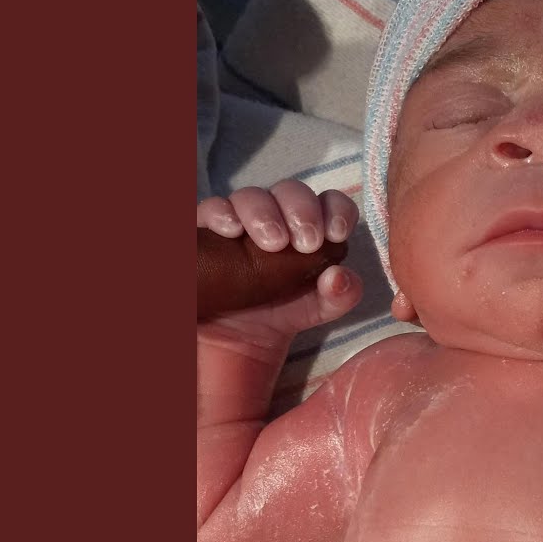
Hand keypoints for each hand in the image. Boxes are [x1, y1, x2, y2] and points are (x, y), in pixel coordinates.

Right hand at [196, 181, 362, 335]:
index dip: (338, 210)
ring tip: (272, 243)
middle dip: (302, 210)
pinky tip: (231, 232)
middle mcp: (275, 223)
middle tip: (306, 242)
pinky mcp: (204, 232)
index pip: (331, 205)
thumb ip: (336, 299)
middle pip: (292, 192)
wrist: (219, 349)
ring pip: (252, 196)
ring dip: (264, 212)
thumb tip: (339, 276)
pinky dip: (223, 214)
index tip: (336, 233)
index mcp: (309, 237)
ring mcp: (238, 224)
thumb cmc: (272, 326)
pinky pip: (212, 209)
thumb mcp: (313, 315)